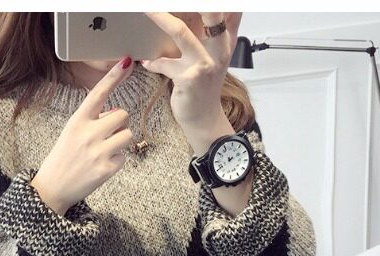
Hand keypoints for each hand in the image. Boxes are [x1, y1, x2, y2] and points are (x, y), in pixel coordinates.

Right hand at [31, 56, 135, 214]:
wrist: (53, 188)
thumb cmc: (63, 158)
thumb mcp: (71, 132)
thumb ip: (92, 121)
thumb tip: (115, 114)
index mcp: (77, 121)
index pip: (98, 93)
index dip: (114, 77)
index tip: (127, 61)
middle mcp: (88, 133)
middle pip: (122, 115)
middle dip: (119, 124)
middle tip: (107, 135)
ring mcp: (98, 152)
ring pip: (127, 135)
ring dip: (120, 141)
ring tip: (104, 151)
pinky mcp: (106, 169)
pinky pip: (124, 157)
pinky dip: (117, 161)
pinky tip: (102, 166)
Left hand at [140, 12, 241, 129]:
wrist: (203, 119)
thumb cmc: (203, 88)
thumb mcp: (213, 57)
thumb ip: (212, 33)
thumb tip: (198, 14)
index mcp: (226, 41)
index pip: (233, 9)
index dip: (226, 2)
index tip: (210, 0)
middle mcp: (219, 50)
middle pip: (213, 12)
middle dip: (194, 5)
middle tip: (161, 3)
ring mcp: (205, 65)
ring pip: (181, 33)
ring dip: (160, 17)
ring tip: (146, 9)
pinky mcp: (189, 79)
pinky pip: (164, 63)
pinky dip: (153, 61)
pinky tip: (146, 60)